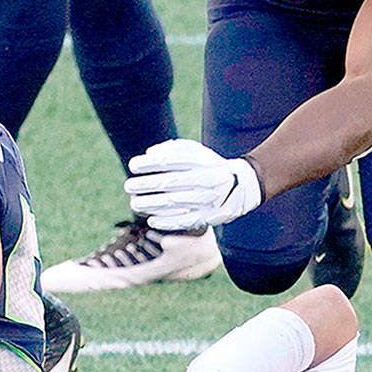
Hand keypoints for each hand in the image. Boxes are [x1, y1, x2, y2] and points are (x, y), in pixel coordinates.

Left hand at [124, 139, 262, 230]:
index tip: (132, 165)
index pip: (170, 161)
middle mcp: (206, 180)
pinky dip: (167, 222)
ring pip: (174, 203)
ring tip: (134, 204)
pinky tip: (151, 220)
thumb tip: (150, 153)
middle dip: (146, 185)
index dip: (149, 164)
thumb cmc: (211, 167)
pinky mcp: (209, 217)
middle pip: (170, 183)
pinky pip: (185, 221)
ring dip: (150, 205)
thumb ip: (175, 149)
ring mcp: (208, 200)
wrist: (243, 187)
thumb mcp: (199, 152)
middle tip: (128, 186)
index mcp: (203, 162)